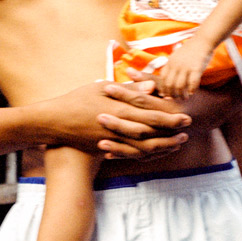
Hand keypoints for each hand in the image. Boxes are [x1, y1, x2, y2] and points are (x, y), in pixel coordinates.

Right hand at [35, 79, 190, 158]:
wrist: (54, 122)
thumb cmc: (77, 100)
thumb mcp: (102, 88)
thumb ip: (128, 89)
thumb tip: (151, 86)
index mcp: (119, 110)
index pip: (151, 115)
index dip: (170, 117)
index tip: (185, 116)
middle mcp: (118, 128)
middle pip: (151, 133)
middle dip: (171, 134)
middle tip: (187, 132)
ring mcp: (112, 141)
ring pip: (142, 148)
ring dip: (162, 146)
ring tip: (176, 144)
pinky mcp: (106, 149)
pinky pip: (130, 154)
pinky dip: (145, 154)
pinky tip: (154, 152)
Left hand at [155, 38, 211, 98]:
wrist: (203, 40)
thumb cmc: (191, 50)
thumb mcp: (176, 56)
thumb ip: (171, 66)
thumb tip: (166, 81)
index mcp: (170, 62)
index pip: (162, 79)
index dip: (164, 89)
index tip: (166, 95)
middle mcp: (176, 65)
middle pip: (169, 84)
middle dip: (171, 94)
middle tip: (176, 99)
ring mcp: (186, 66)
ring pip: (179, 86)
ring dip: (181, 94)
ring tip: (184, 98)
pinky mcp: (196, 68)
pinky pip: (192, 83)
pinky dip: (191, 90)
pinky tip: (192, 93)